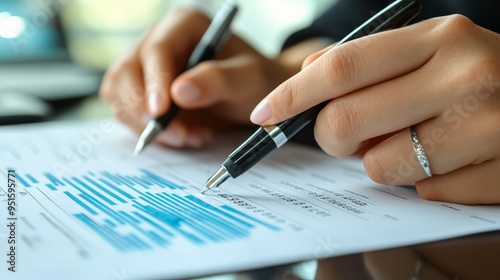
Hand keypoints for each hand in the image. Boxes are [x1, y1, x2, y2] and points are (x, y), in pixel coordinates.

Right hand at [99, 7, 319, 147]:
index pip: (156, 50)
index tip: (161, 111)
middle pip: (126, 72)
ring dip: (148, 125)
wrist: (254, 95)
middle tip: (179, 136)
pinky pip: (128, 113)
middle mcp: (158, 40)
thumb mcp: (248, 79)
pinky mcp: (142, 91)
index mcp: (183, 25)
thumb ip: (218, 81)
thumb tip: (179, 92)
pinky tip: (184, 135)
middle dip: (146, 111)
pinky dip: (151, 132)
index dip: (154, 82)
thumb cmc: (255, 80)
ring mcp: (145, 67)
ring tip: (191, 136)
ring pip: (120, 95)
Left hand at [250, 15, 499, 203]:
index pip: (341, 67)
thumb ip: (369, 59)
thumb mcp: (433, 48)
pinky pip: (424, 192)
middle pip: (346, 122)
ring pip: (381, 167)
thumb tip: (306, 75)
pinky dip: (426, 181)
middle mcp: (464, 77)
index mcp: (439, 39)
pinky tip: (453, 159)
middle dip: (333, 138)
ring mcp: (486, 127)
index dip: (293, 95)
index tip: (265, 114)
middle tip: (349, 136)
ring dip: (384, 161)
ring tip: (418, 142)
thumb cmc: (482, 74)